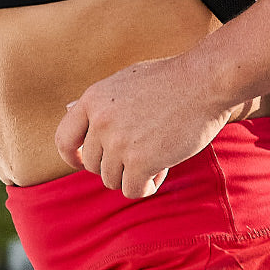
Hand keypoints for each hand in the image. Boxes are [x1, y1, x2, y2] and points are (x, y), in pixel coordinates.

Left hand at [55, 57, 238, 198]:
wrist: (206, 82)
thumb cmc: (171, 79)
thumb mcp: (126, 80)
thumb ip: (100, 101)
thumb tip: (68, 110)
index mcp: (93, 99)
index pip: (64, 139)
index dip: (72, 156)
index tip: (84, 162)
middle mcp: (100, 121)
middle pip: (92, 164)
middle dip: (114, 164)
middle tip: (141, 153)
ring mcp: (118, 142)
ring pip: (111, 180)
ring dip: (133, 175)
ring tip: (157, 158)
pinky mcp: (140, 161)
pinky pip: (133, 190)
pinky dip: (147, 185)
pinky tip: (163, 169)